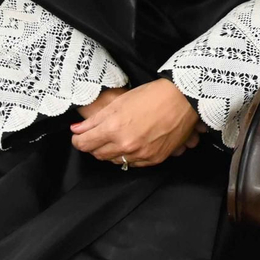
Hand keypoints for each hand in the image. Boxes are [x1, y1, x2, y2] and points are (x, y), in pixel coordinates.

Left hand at [69, 79, 200, 166]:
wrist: (182, 100)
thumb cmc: (151, 96)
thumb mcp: (119, 103)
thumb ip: (95, 120)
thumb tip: (76, 130)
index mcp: (114, 129)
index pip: (84, 144)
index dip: (78, 140)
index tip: (79, 136)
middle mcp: (126, 145)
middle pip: (98, 155)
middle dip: (94, 145)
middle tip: (97, 135)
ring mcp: (141, 155)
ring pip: (115, 161)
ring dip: (111, 152)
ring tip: (116, 138)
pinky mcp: (154, 159)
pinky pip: (133, 164)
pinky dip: (128, 156)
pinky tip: (131, 144)